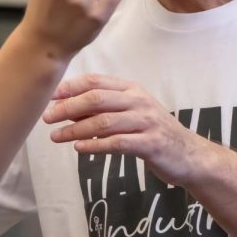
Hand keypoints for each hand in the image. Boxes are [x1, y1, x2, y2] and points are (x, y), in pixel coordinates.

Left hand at [46, 75, 205, 186]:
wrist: (189, 154)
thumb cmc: (152, 132)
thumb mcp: (128, 114)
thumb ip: (102, 110)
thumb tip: (66, 110)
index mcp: (131, 89)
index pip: (96, 81)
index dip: (70, 87)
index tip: (49, 96)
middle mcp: (139, 101)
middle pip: (97, 99)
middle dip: (68, 107)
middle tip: (47, 118)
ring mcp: (146, 121)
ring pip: (104, 122)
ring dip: (76, 129)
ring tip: (56, 137)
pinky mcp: (150, 143)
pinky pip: (117, 143)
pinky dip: (95, 146)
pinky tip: (79, 149)